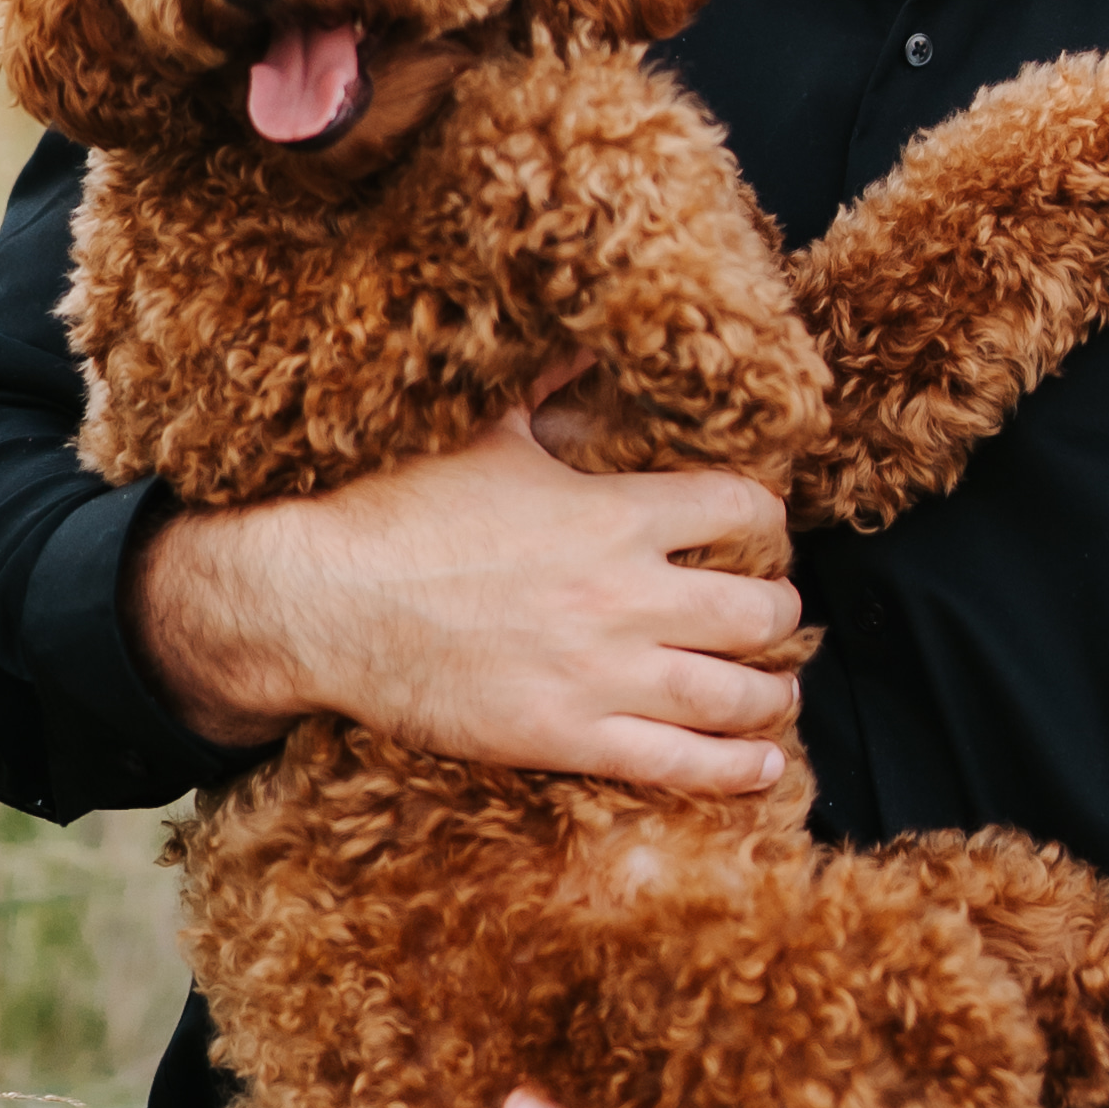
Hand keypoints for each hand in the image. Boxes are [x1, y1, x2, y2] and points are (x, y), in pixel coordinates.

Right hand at [126, 395, 805, 792]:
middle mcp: (623, 593)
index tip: (764, 532)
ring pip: (733, 692)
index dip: (767, 520)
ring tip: (779, 692)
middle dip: (780, 615)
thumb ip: (553, 387)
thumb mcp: (488, 434)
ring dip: (771, 694)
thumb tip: (590, 338)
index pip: (741, 509)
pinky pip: (677, 763)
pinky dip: (734, 769)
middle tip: (776, 617)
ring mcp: (600, 672)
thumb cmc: (402, 514)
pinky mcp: (566, 737)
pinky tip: (763, 766)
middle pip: (758, 610)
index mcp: (612, 512)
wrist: (328, 600)